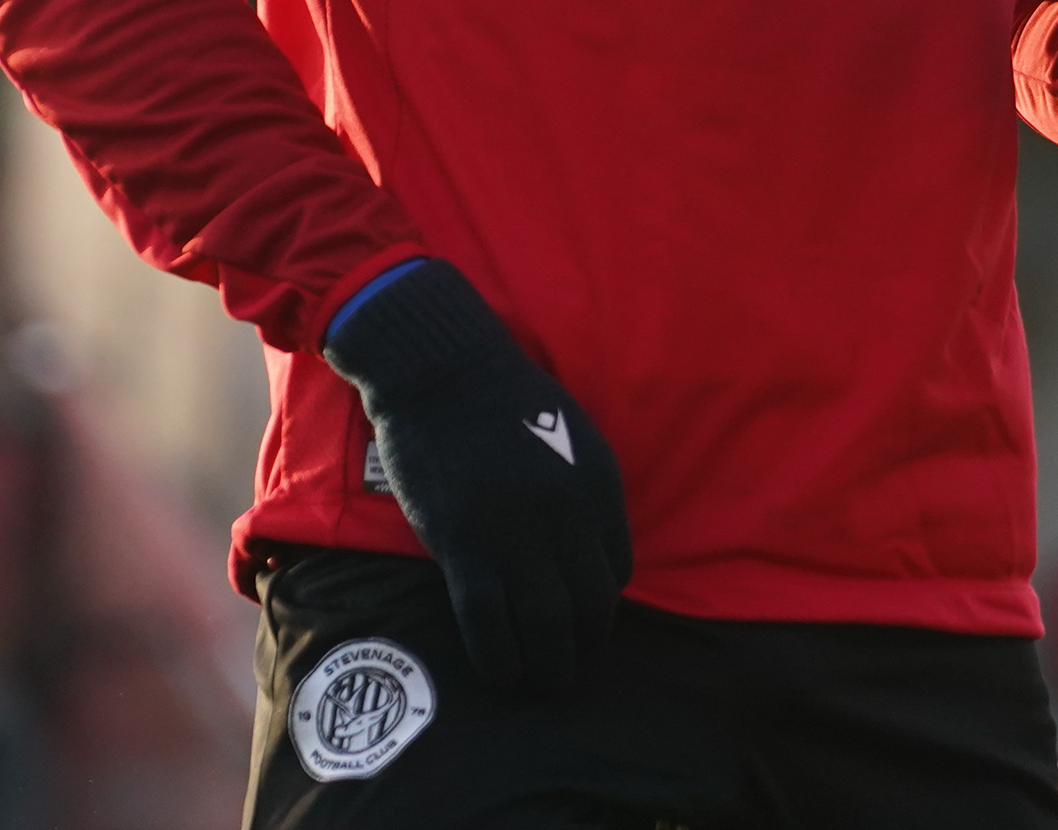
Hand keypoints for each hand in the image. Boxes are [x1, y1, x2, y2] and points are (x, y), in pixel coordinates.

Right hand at [321, 259, 630, 698]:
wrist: (442, 372)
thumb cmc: (502, 399)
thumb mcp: (569, 434)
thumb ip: (581, 489)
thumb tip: (583, 547)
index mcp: (598, 483)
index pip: (615, 567)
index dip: (599, 601)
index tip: (580, 616)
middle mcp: (567, 515)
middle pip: (589, 604)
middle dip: (583, 646)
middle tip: (567, 668)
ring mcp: (517, 534)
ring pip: (545, 624)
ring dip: (547, 666)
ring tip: (540, 684)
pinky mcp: (466, 547)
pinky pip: (490, 622)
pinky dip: (499, 658)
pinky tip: (500, 675)